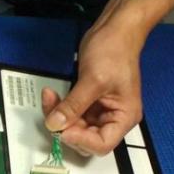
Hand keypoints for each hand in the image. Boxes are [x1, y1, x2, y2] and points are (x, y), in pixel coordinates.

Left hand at [42, 0, 173, 155]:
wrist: (114, 28)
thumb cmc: (114, 51)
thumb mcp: (93, 80)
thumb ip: (74, 106)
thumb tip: (54, 125)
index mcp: (124, 117)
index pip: (102, 144)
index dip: (82, 141)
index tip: (64, 129)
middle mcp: (113, 118)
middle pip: (86, 138)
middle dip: (67, 127)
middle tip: (53, 113)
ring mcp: (99, 110)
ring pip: (74, 127)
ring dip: (59, 116)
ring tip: (49, 98)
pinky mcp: (88, 102)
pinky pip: (71, 113)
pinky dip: (59, 107)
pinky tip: (51, 95)